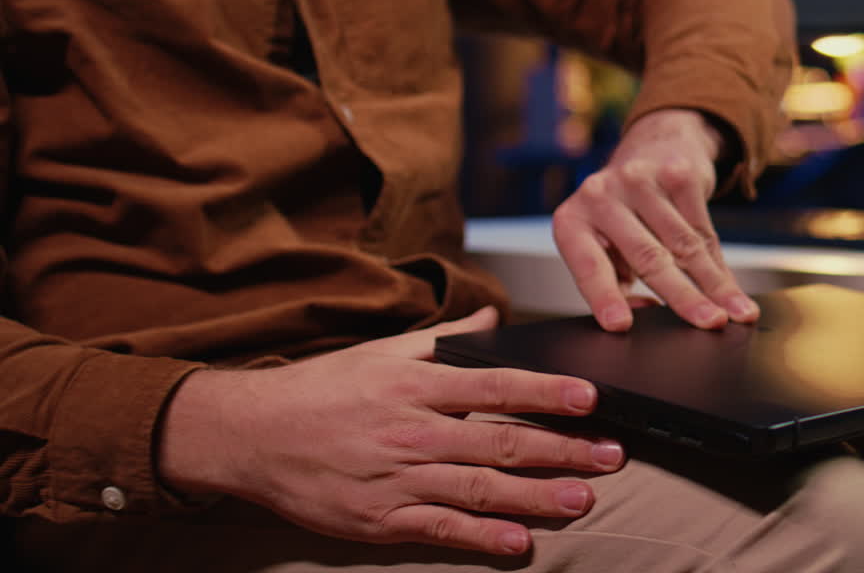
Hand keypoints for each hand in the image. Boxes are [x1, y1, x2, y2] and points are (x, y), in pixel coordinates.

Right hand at [158, 307, 624, 554]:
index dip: (546, 392)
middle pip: (502, 441)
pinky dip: (482, 538)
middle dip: (562, 450)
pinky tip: (519, 543)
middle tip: (610, 456)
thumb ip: (443, 340)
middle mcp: (414, 431)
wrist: (251, 434)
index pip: (496, 386)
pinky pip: (442, 529)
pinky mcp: (382, 519)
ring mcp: (399, 478)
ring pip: (481, 488)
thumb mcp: (381, 352)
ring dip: (536, 496)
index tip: (590, 397)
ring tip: (581, 500)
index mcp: (416, 385)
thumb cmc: (320, 390)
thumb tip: (490, 321)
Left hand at [552, 108, 758, 330]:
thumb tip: (642, 312)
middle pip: (648, 256)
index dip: (605, 296)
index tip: (621, 325)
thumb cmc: (623, 217)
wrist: (652, 150)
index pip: (590, 266)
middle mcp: (599, 195)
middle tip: (708, 323)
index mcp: (572, 221)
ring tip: (734, 313)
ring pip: (684, 244)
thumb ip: (615, 285)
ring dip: (714, 284)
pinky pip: (703, 228)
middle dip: (683, 296)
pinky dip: (720, 264)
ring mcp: (638, 179)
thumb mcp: (606, 250)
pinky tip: (732, 288)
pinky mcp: (676, 173)